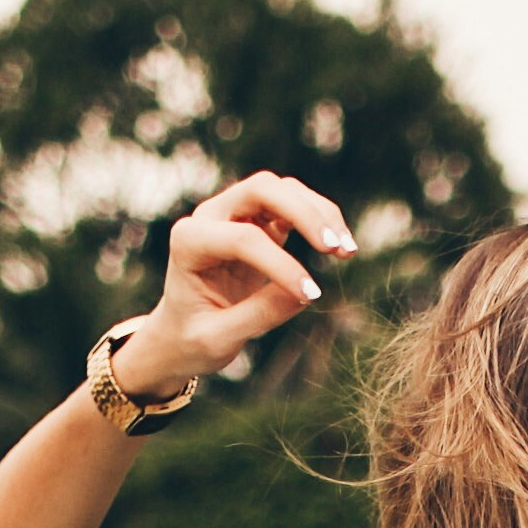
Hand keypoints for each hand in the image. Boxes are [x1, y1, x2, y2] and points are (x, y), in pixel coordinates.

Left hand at [114, 173, 361, 396]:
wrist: (181, 332)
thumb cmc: (193, 337)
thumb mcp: (218, 339)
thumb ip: (258, 316)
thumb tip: (307, 294)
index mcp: (189, 241)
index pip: (242, 239)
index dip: (281, 264)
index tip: (311, 296)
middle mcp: (210, 216)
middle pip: (262, 188)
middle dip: (303, 213)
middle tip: (335, 248)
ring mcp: (234, 213)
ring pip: (282, 189)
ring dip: (319, 212)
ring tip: (347, 250)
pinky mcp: (258, 220)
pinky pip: (294, 204)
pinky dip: (320, 218)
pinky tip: (341, 245)